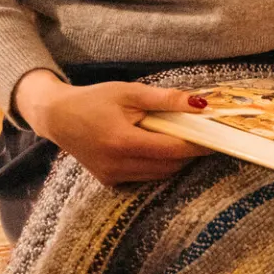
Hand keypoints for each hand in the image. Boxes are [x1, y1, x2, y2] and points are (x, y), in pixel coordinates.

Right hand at [13, 69, 212, 185]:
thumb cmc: (94, 100)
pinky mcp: (109, 181)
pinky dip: (157, 165)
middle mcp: (117, 165)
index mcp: (122, 142)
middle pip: (169, 166)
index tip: (216, 137)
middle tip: (202, 136)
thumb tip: (200, 103)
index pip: (172, 150)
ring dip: (174, 160)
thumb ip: (165, 99)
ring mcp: (112, 176)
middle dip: (188, 153)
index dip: (197, 145)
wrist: (57, 117)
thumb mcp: (130, 92)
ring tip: (180, 139)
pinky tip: (157, 147)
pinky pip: (144, 177)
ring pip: (158, 175)